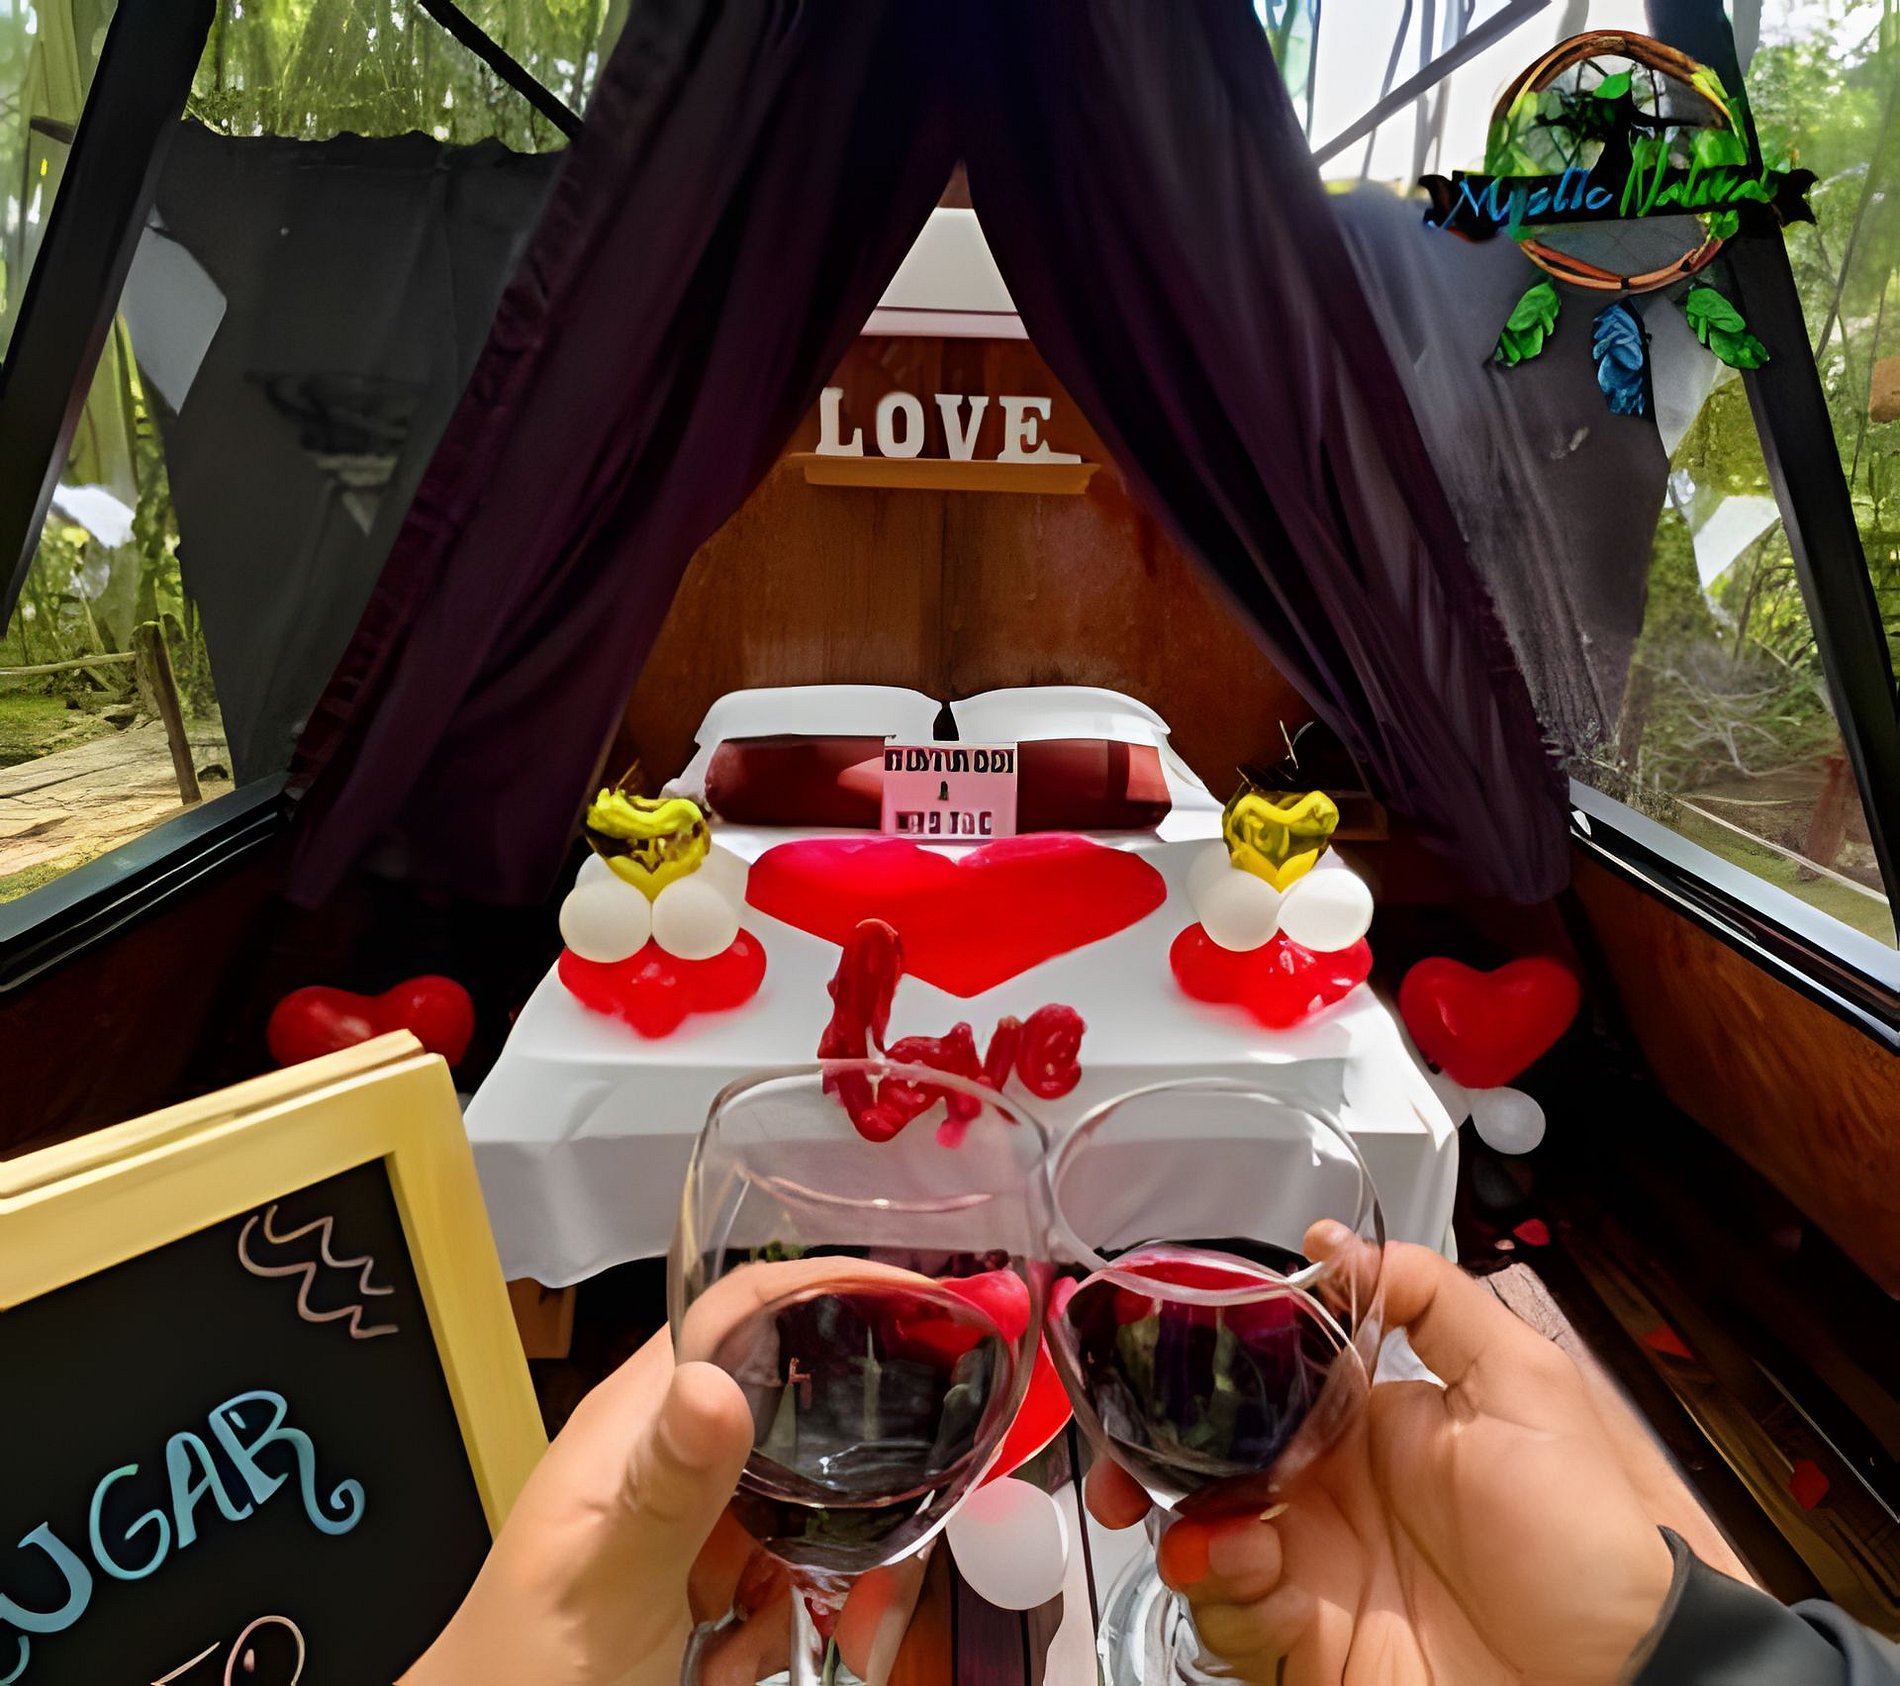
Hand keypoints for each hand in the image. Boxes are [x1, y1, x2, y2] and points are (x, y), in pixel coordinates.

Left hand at [404, 1260, 951, 1685]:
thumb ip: (659, 1490)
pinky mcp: (721, 1586)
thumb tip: (712, 1383)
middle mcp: (678, 1456)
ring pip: (819, 1502)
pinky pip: (804, 1576)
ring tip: (848, 1624)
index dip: (833, 1285)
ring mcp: (704, 1524)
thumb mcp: (597, 1583)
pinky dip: (815, 1617)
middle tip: (911, 1516)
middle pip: (805, 1407)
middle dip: (864, 1464)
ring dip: (848, 1564)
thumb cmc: (518, 1673)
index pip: (745, 1309)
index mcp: (639, 1421)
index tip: (927, 1300)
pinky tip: (762, 1657)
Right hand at [1086, 1226, 1744, 1684]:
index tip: (1160, 1363)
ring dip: (1187, 1525)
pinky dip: (1219, 1588)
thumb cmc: (1586, 1541)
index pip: (1258, 1380)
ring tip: (1222, 1534)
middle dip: (1149, 1456)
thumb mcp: (1525, 1386)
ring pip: (1198, 1530)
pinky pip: (1226, 1607)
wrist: (1615, 1679)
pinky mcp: (1305, 1639)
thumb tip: (1333, 1242)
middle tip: (1128, 1467)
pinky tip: (1252, 1573)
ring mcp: (1311, 1566)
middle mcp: (1324, 1490)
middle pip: (1205, 1458)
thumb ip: (1432, 1297)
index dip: (1201, 1373)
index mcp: (1364, 1422)